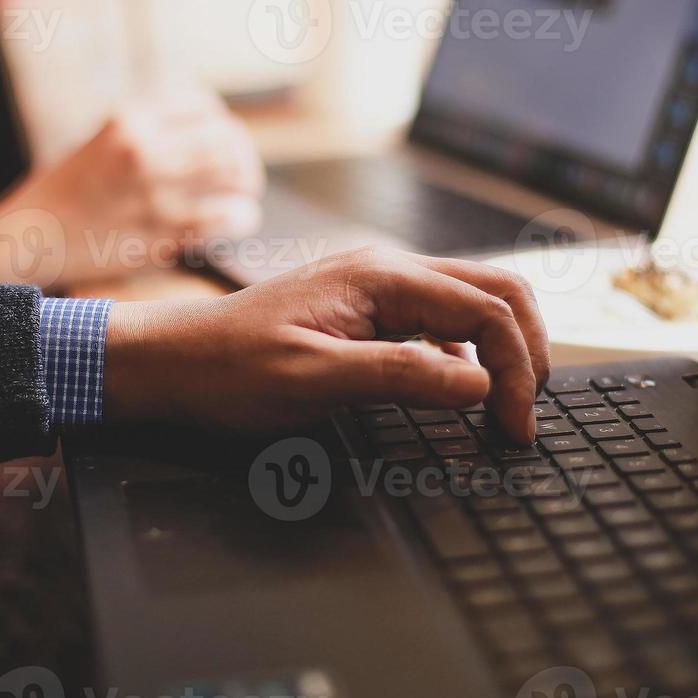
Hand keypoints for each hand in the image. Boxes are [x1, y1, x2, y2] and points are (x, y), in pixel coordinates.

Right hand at [10, 88, 264, 286]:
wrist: (29, 237)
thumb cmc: (69, 190)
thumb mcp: (105, 140)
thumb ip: (153, 132)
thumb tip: (214, 131)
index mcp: (128, 119)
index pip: (202, 105)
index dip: (220, 123)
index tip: (220, 140)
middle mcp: (143, 150)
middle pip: (225, 137)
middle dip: (241, 155)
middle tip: (241, 174)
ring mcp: (154, 193)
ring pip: (234, 175)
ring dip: (246, 185)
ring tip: (241, 196)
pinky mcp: (162, 234)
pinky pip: (227, 218)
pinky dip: (241, 216)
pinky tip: (235, 220)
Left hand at [103, 248, 550, 442]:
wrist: (170, 361)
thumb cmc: (227, 370)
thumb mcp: (311, 381)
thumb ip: (400, 376)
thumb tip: (480, 384)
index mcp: (382, 278)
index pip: (488, 310)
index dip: (517, 369)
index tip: (516, 428)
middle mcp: (389, 270)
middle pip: (498, 291)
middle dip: (527, 351)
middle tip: (524, 417)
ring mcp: (380, 285)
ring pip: (476, 300)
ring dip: (504, 348)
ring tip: (505, 407)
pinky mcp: (370, 308)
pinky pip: (443, 317)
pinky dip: (471, 350)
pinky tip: (460, 390)